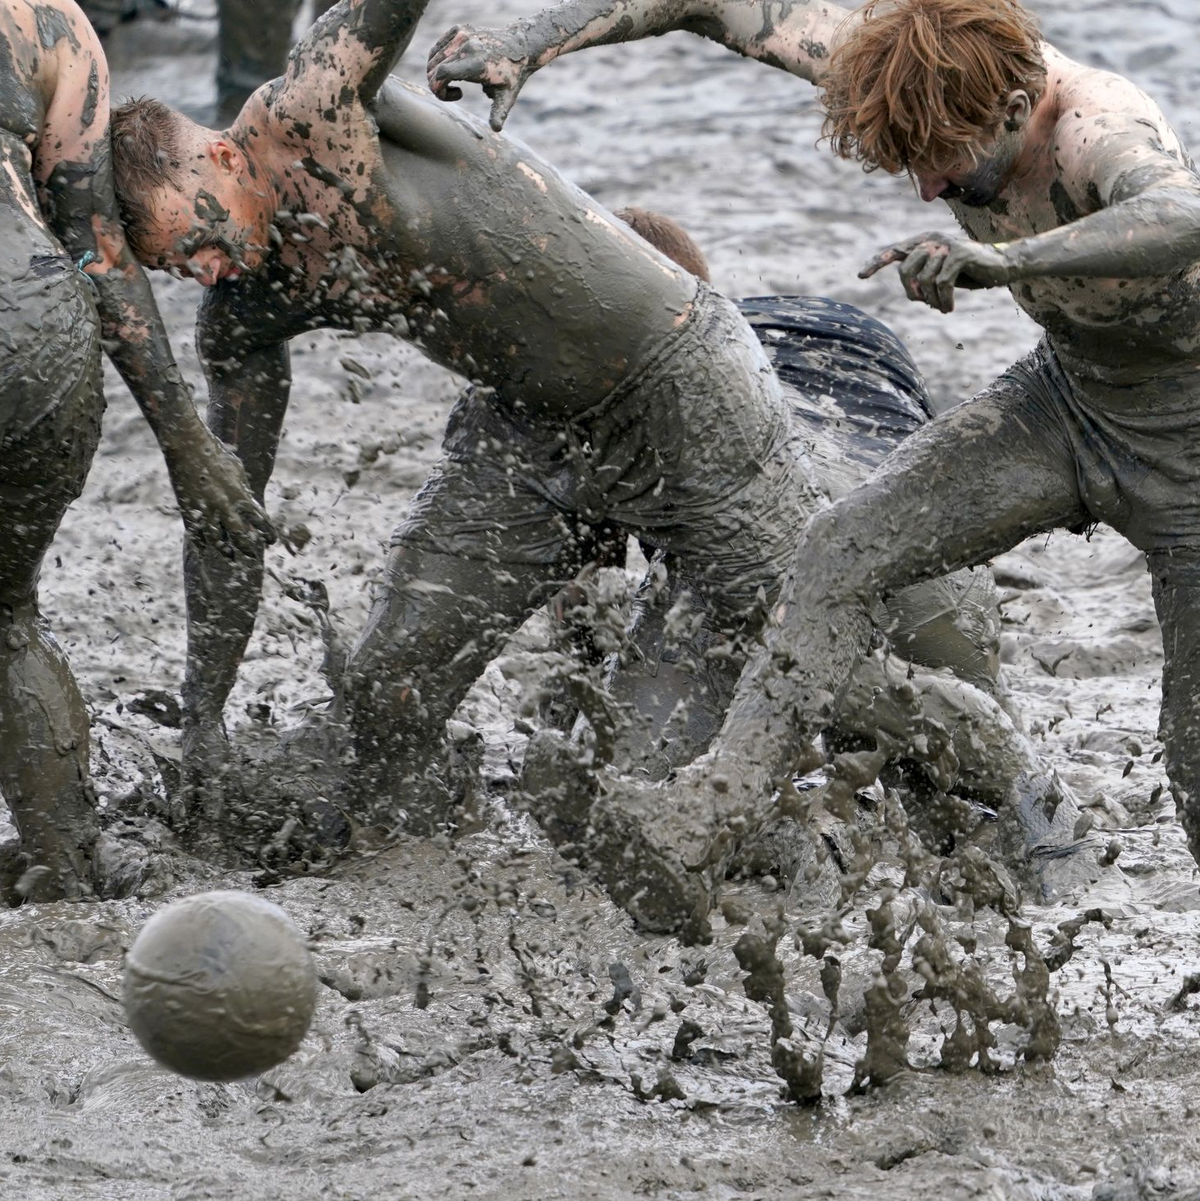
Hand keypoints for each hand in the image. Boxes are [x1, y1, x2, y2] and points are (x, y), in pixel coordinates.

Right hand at [169, 427, 275, 556]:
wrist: (187, 445)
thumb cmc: (216, 454)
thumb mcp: (238, 472)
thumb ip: (244, 491)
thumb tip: (249, 507)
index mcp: (241, 496)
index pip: (261, 521)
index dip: (268, 533)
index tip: (271, 541)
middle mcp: (225, 507)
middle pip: (240, 537)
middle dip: (247, 548)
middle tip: (252, 555)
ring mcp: (205, 510)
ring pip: (217, 540)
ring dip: (225, 550)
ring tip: (230, 556)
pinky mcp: (188, 510)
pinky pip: (195, 534)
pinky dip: (200, 544)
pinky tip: (204, 550)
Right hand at [427, 23, 535, 130]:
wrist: (520, 45)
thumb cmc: (512, 76)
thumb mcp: (507, 97)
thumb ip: (498, 113)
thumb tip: (496, 129)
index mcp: (477, 64)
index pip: (441, 74)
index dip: (438, 89)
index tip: (455, 96)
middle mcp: (467, 46)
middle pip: (434, 68)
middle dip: (438, 85)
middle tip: (456, 92)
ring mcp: (462, 34)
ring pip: (434, 57)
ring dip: (437, 73)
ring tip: (455, 81)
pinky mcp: (459, 29)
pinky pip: (438, 47)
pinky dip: (439, 60)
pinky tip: (454, 68)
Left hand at [859, 231, 1015, 312]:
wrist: (1000, 266)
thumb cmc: (968, 272)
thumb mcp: (940, 273)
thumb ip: (923, 275)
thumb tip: (911, 291)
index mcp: (924, 241)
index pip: (895, 252)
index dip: (877, 263)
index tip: (861, 276)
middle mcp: (932, 239)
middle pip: (905, 270)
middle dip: (911, 293)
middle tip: (924, 304)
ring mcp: (946, 245)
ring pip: (924, 280)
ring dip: (931, 300)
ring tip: (941, 308)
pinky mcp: (960, 254)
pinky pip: (942, 283)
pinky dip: (943, 299)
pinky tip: (948, 308)